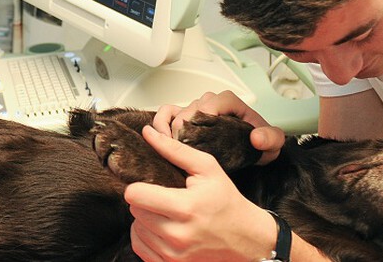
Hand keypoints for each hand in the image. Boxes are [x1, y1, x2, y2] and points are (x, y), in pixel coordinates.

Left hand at [127, 126, 276, 261]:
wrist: (248, 240)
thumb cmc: (228, 203)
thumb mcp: (208, 170)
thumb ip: (175, 150)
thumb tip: (148, 133)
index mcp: (185, 208)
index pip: (134, 195)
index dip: (138, 186)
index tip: (149, 184)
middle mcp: (177, 235)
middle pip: (134, 211)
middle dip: (145, 202)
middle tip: (164, 199)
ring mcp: (173, 254)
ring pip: (135, 229)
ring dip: (145, 220)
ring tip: (167, 214)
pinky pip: (140, 247)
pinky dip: (147, 237)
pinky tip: (163, 229)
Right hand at [152, 91, 284, 164]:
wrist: (251, 148)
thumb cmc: (258, 142)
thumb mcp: (272, 143)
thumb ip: (270, 138)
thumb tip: (256, 137)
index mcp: (228, 101)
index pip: (210, 104)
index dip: (202, 119)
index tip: (200, 137)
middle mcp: (209, 102)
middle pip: (189, 111)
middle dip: (185, 131)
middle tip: (187, 150)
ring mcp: (195, 108)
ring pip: (174, 112)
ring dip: (169, 130)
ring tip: (172, 148)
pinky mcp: (183, 116)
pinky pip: (165, 113)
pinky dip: (160, 124)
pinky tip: (163, 140)